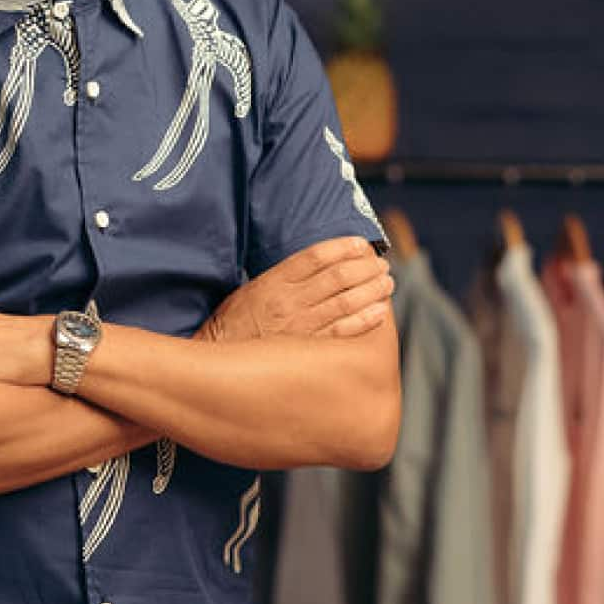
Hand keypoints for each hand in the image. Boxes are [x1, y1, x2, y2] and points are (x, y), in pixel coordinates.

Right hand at [198, 237, 393, 342]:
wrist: (217, 358)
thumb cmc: (235, 324)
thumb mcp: (252, 289)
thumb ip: (282, 277)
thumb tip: (319, 265)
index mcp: (274, 281)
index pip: (316, 256)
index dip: (344, 247)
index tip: (362, 244)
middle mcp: (289, 301)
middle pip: (337, 277)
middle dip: (366, 268)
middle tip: (381, 264)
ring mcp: (299, 326)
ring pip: (345, 302)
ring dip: (372, 290)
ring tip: (386, 282)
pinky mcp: (307, 349)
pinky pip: (342, 332)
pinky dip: (364, 319)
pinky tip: (379, 311)